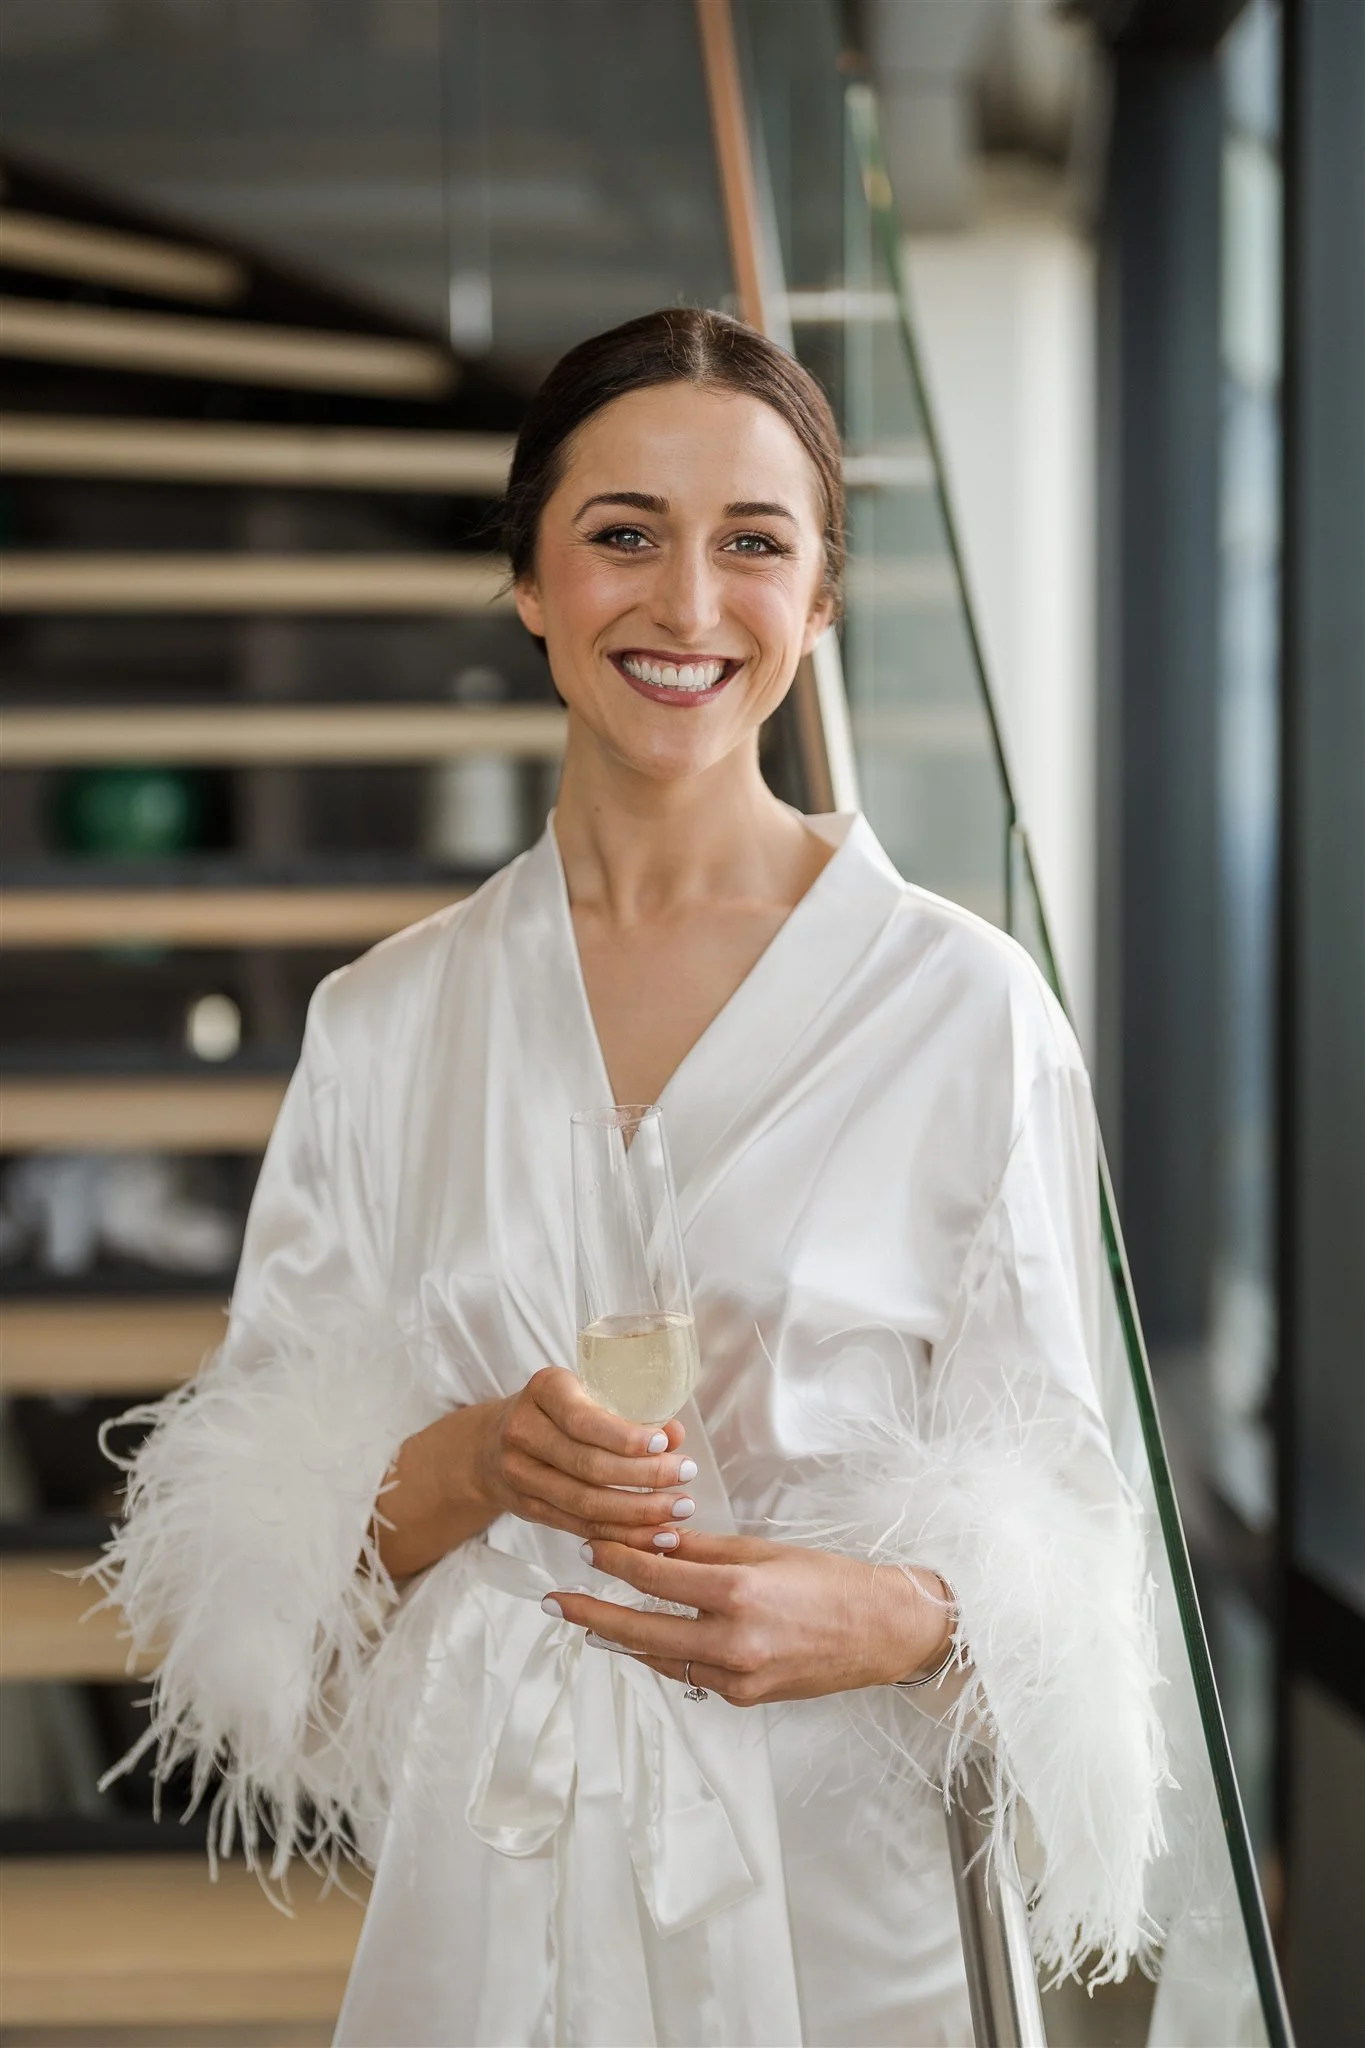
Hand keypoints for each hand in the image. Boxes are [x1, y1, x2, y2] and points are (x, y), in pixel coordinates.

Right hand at [471, 1367, 698, 1542]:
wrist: (489, 1443)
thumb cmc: (555, 1410)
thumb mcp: (585, 1394)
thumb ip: (630, 1410)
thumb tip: (675, 1435)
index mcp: (543, 1390)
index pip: (583, 1420)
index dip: (624, 1437)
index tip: (664, 1444)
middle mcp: (523, 1431)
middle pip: (587, 1465)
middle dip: (644, 1476)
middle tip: (686, 1475)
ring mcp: (520, 1474)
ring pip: (584, 1503)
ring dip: (638, 1512)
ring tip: (680, 1509)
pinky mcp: (527, 1509)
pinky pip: (579, 1526)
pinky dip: (621, 1534)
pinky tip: (655, 1535)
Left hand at [546, 1532, 956, 1706]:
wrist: (879, 1632)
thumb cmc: (827, 1582)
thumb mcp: (763, 1552)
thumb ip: (705, 1550)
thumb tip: (655, 1540)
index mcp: (738, 1593)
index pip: (657, 1576)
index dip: (617, 1561)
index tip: (589, 1549)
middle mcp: (733, 1640)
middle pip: (641, 1630)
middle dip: (593, 1615)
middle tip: (557, 1602)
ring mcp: (737, 1676)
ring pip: (660, 1658)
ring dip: (621, 1640)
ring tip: (587, 1623)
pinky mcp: (745, 1697)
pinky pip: (689, 1674)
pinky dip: (663, 1656)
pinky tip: (642, 1643)